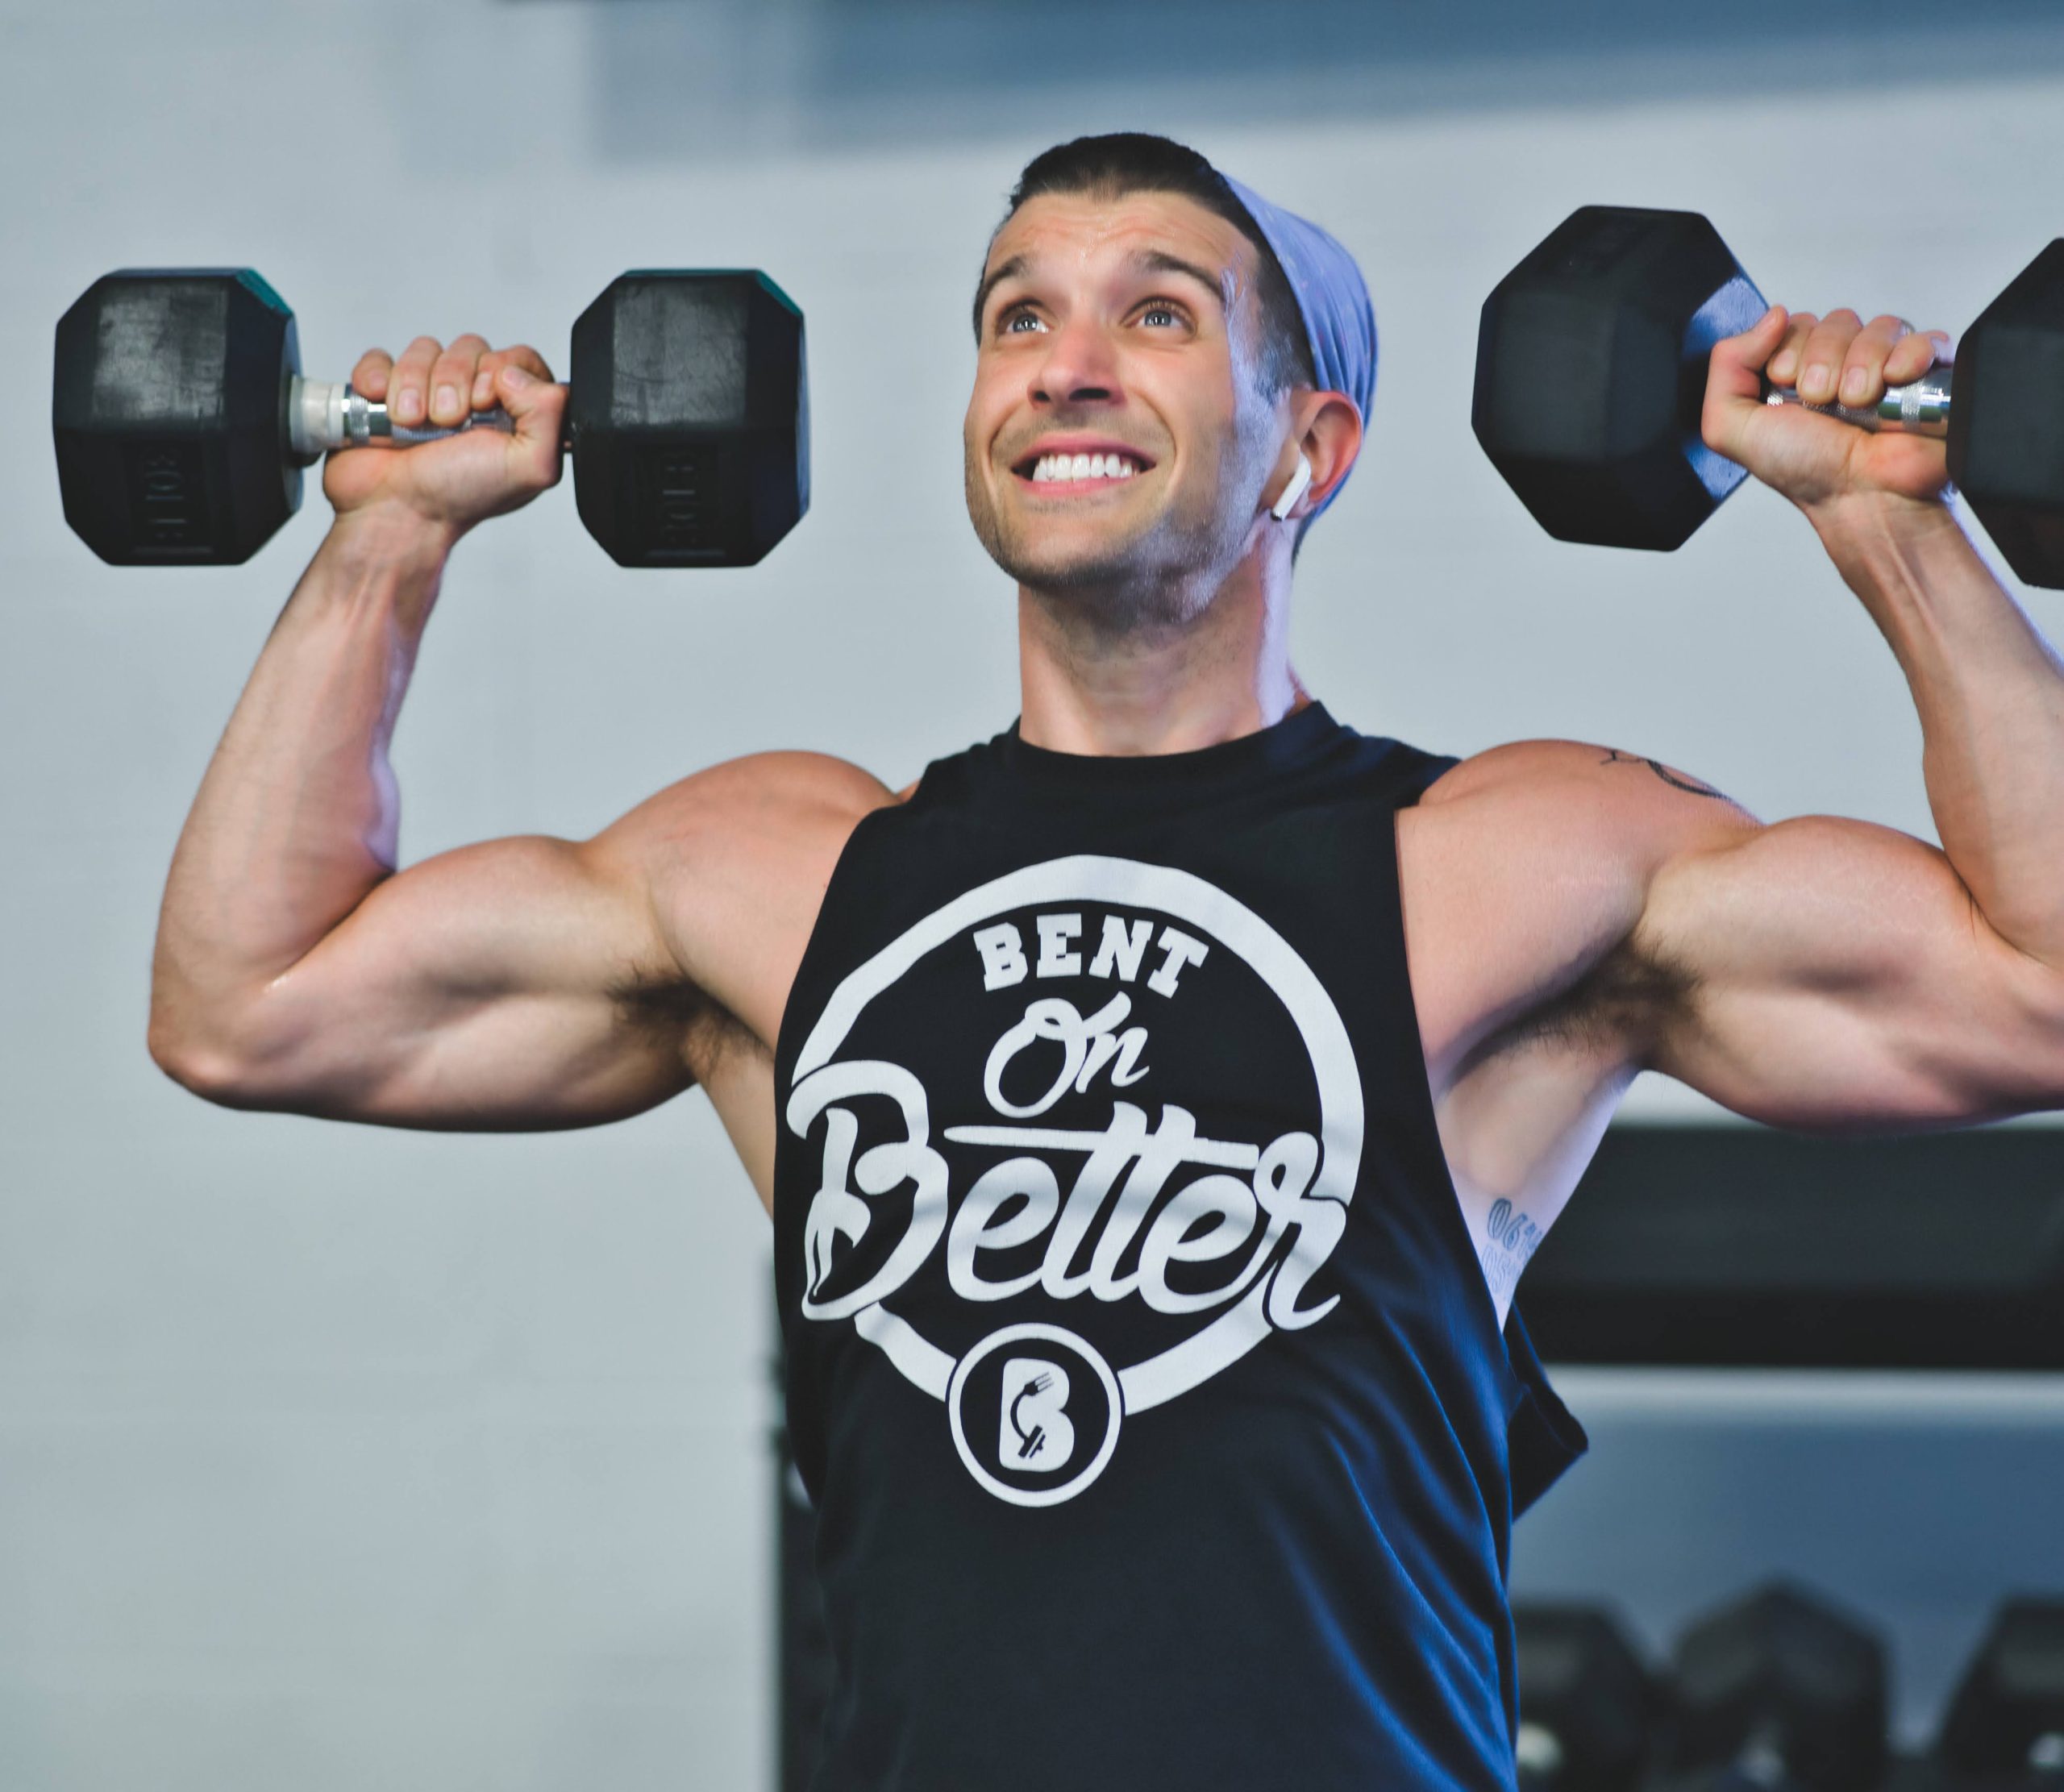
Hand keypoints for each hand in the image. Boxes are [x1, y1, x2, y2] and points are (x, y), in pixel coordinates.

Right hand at [322, 334, 565, 542]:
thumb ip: (550, 416)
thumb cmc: (460, 497)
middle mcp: (474, 399)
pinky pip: (380, 358)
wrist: (397, 513)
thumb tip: (519, 374)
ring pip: (425, 350)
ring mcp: (428, 391)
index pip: (519, 359)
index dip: (500, 372)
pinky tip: (383, 410)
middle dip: (454, 383)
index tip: (484, 406)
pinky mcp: (386, 390)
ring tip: (412, 425)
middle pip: (471, 348)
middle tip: (448, 423)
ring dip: (414, 386)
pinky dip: (377, 380)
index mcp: (514, 414)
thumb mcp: (529, 467)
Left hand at [1700, 306, 1955, 517]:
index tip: (1788, 388)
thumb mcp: (1732, 428)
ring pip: (1877, 326)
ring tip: (1858, 403)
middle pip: (1835, 320)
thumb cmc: (1806, 472)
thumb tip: (1772, 316)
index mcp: (1796, 374)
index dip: (1788, 351)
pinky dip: (1908, 354)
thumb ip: (1726, 368)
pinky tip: (1896, 381)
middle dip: (1822, 360)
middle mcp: (1840, 367)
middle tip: (1821, 401)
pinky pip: (1923, 338)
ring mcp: (1886, 368)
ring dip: (1862, 363)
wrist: (1863, 499)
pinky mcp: (1928, 373)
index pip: (1793, 324)